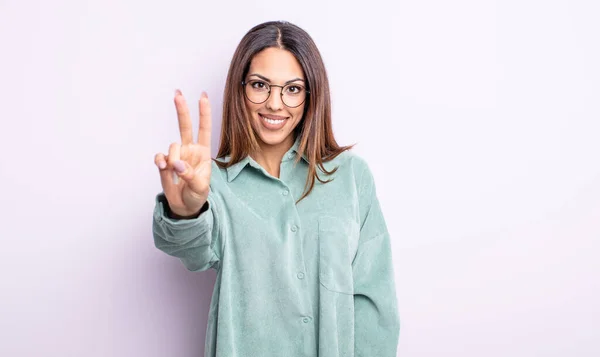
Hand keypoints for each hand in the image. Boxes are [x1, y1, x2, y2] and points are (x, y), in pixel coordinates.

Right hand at [154, 89, 211, 217]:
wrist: (185, 206)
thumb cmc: (197, 195)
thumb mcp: (199, 188)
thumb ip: (189, 175)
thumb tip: (176, 164)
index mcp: (203, 153)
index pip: (205, 130)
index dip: (204, 113)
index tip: (203, 96)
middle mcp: (190, 150)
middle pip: (185, 126)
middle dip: (182, 110)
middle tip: (177, 93)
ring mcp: (177, 155)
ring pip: (172, 147)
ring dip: (173, 159)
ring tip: (177, 173)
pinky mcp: (165, 163)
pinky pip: (160, 156)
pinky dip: (160, 161)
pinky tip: (163, 168)